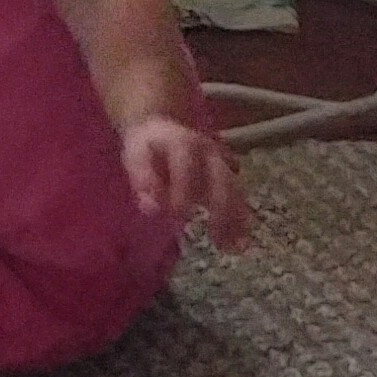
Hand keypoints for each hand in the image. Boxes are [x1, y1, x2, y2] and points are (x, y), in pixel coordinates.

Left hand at [121, 118, 252, 252]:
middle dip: (221, 209)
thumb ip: (143, 180)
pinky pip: (238, 198)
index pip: (186, 165)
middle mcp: (209, 151)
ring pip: (235, 190)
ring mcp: (222, 163)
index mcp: (183, 143)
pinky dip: (240, 220)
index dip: (184, 190)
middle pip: (222, 178)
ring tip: (235, 247)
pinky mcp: (228, 175)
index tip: (178, 217)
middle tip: (216, 239)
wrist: (161, 128)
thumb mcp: (136, 157)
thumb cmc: (147, 147)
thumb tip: (151, 209)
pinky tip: (238, 243)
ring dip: (237, 219)